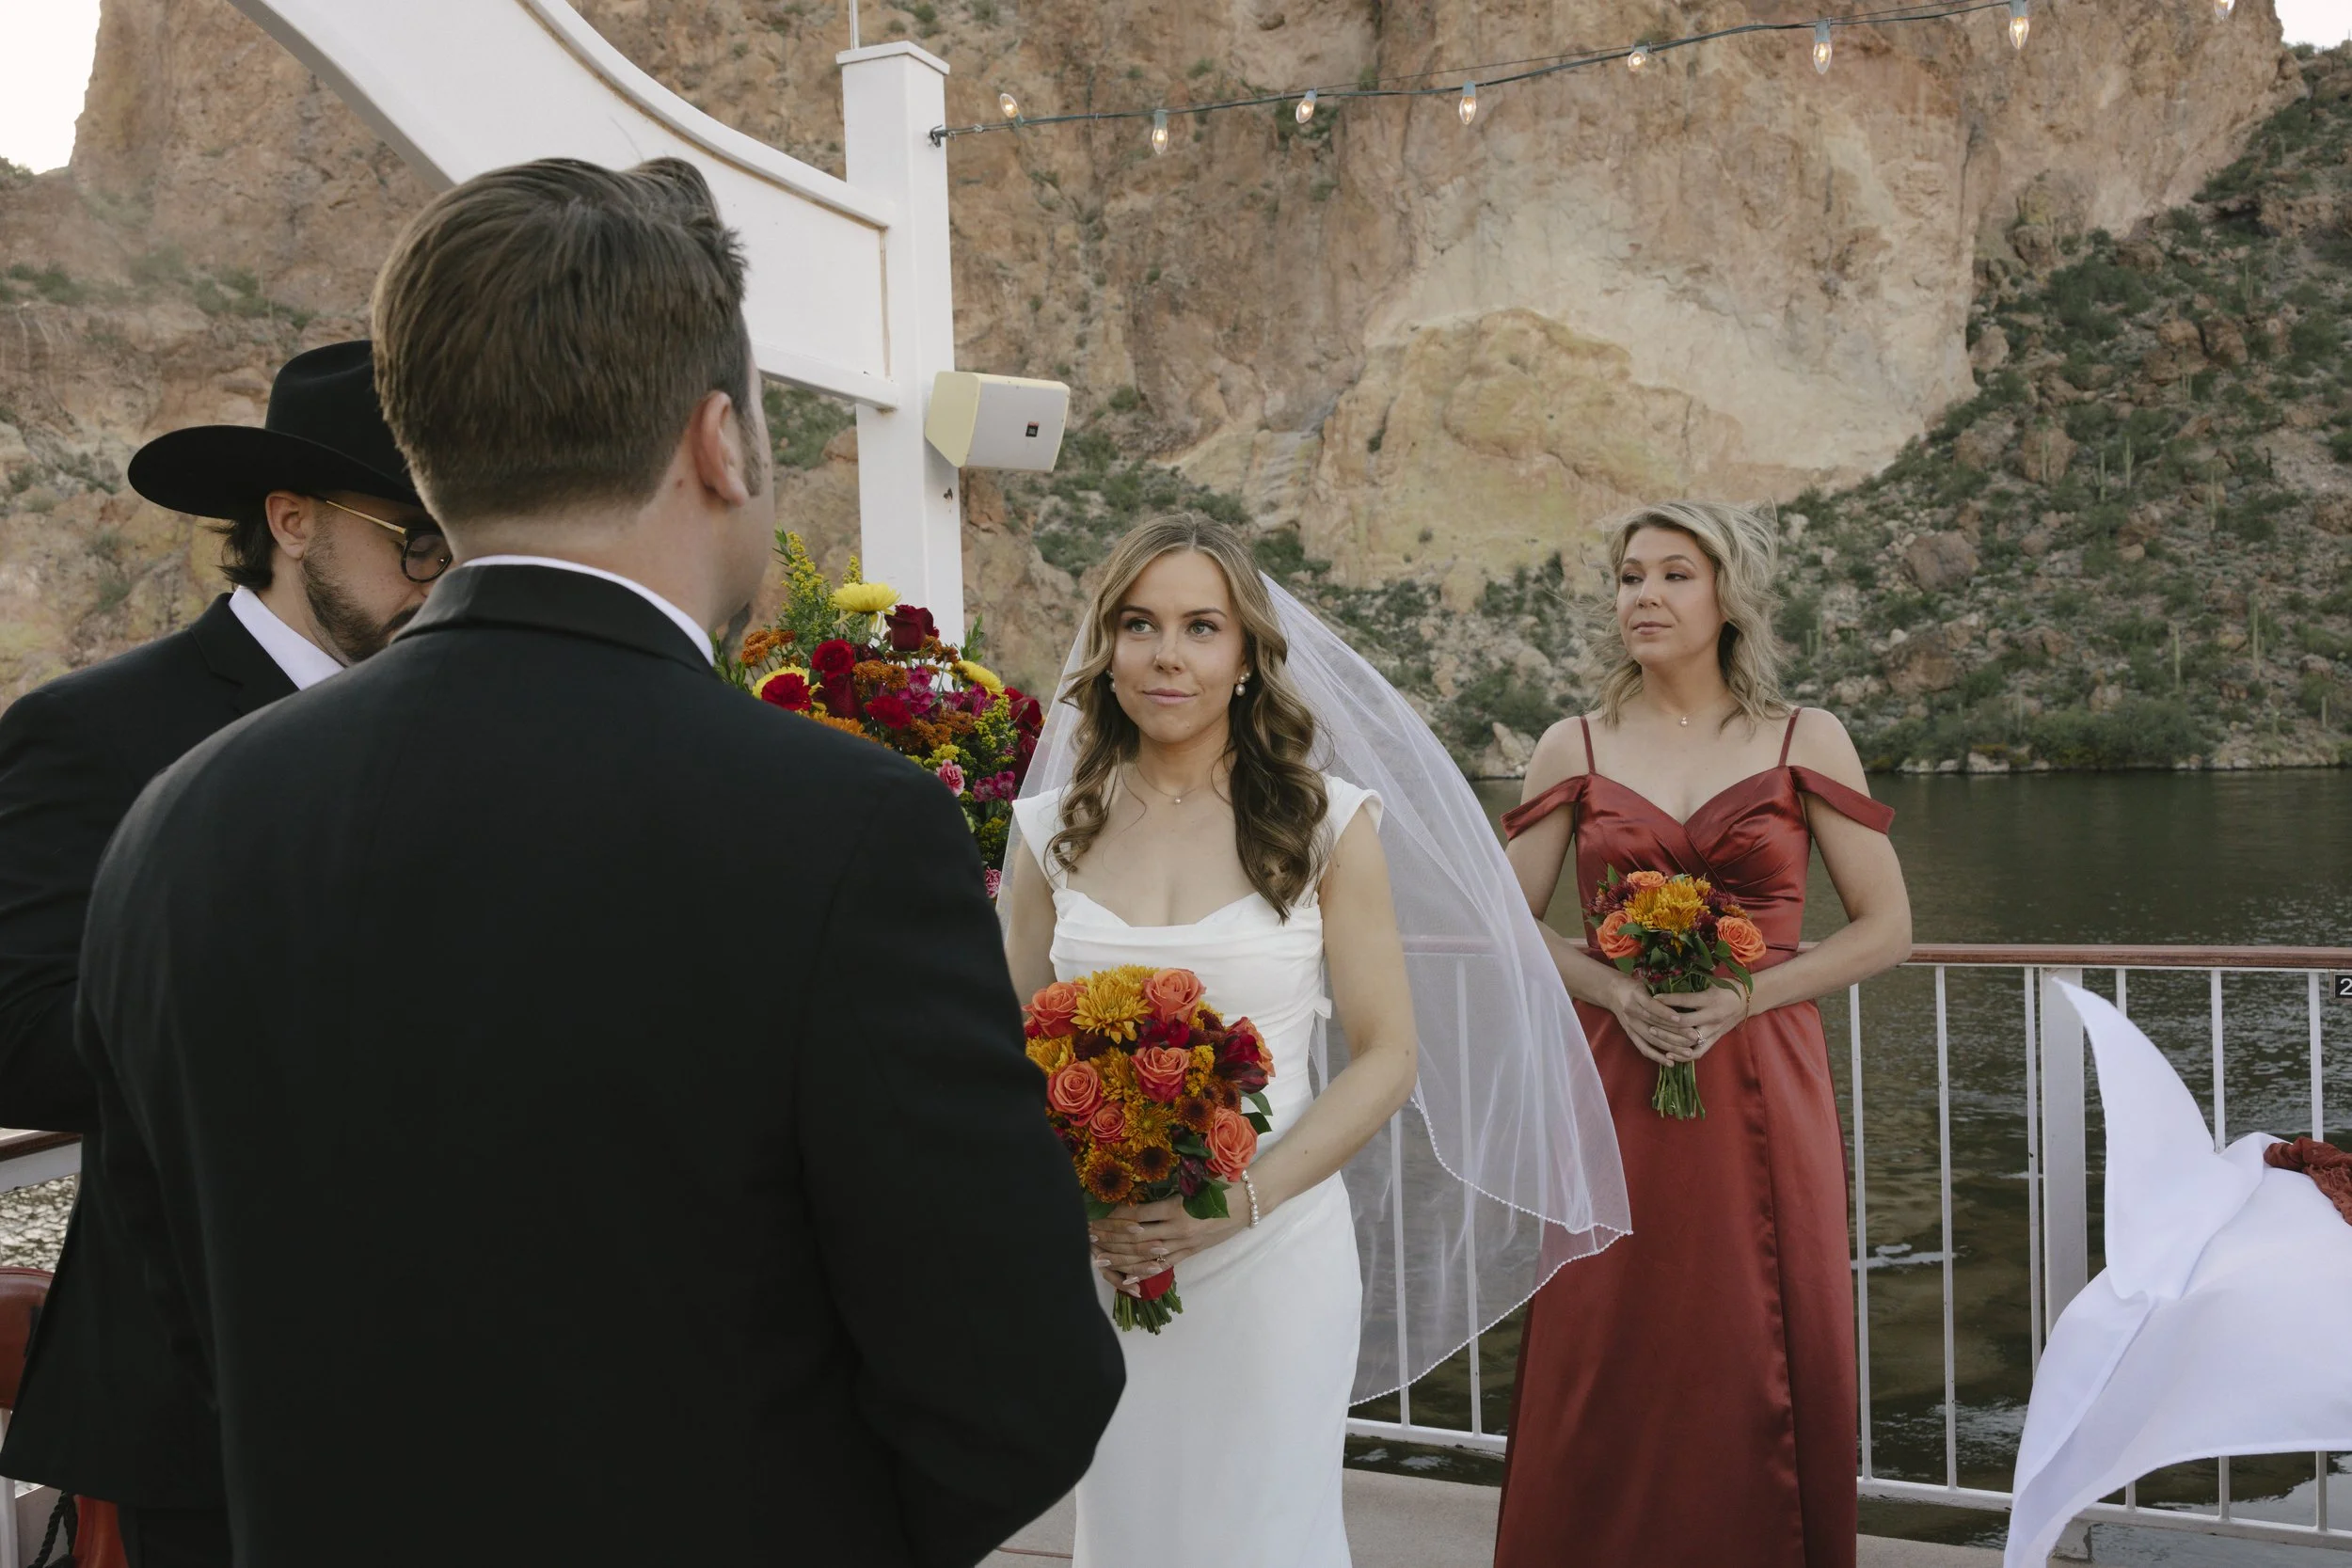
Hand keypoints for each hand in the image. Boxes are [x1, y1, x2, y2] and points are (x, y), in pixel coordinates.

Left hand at [1088, 1195, 1245, 1295]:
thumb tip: (1135, 1190)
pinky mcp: (1190, 1253)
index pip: (1137, 1215)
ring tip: (1098, 1257)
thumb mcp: (1192, 1182)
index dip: (1114, 1217)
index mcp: (1177, 1208)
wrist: (1248, 1202)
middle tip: (1088, 1236)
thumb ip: (1166, 1189)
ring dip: (1120, 1257)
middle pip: (1136, 1238)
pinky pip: (1163, 1266)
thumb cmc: (1221, 1185)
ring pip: (1146, 1255)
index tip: (1097, 1215)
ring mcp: (1184, 1244)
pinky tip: (1125, 1279)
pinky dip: (1143, 1273)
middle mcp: (1178, 1230)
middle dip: (1110, 1238)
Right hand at [1609, 978, 1705, 1066]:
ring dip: (1671, 1047)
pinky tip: (1671, 1062)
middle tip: (1694, 1037)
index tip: (1682, 1018)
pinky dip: (1657, 1056)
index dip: (1666, 1013)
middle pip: (1655, 1025)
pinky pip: (1643, 1048)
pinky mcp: (1630, 1034)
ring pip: (1652, 1039)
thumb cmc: (1633, 986)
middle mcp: (1632, 1012)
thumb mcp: (1645, 983)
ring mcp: (1630, 1025)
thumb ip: (1659, 993)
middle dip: (1676, 1032)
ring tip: (1688, 1052)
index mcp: (1635, 996)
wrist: (1612, 992)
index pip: (1652, 1007)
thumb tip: (1683, 1000)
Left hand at [1657, 983, 1749, 1063]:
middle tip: (1647, 1017)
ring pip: (1688, 1041)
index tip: (1653, 998)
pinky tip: (1668, 1053)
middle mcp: (1712, 1017)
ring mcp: (1713, 1031)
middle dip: (1664, 1021)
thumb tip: (1668, 977)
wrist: (1747, 1001)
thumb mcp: (1712, 981)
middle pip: (1685, 1024)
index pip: (1686, 1001)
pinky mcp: (1714, 1040)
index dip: (1668, 1000)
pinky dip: (1682, 1055)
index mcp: (1711, 999)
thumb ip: (1693, 983)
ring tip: (1652, 1032)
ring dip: (1669, 1039)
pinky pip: (1697, 1052)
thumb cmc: (1727, 987)